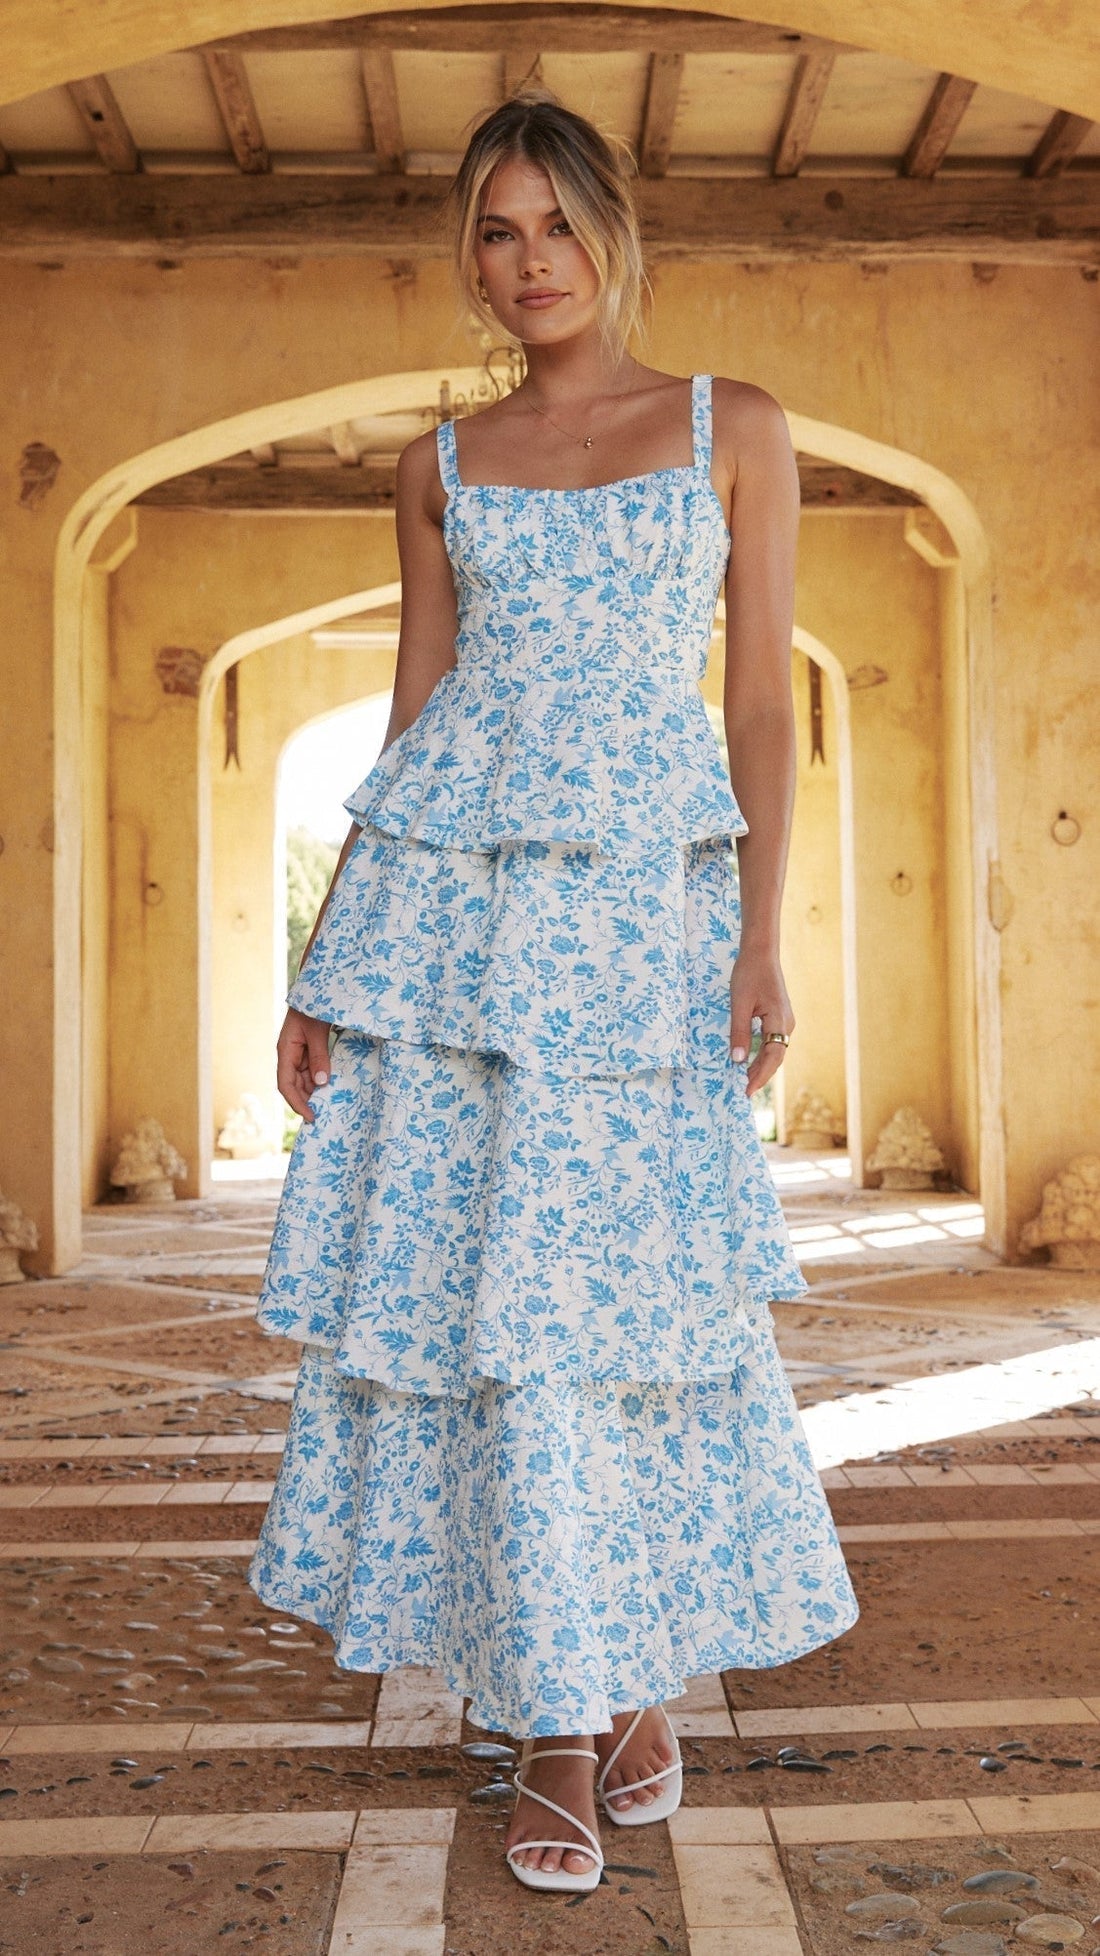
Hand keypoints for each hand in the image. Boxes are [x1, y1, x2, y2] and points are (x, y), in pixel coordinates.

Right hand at [277, 1008, 332, 1120]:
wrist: (316, 990)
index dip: (297, 1103)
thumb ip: (319, 1056)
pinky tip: (331, 1088)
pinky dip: (320, 1081)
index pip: (286, 1084)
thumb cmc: (313, 1008)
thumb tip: (321, 1082)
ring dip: (314, 1092)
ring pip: (303, 1081)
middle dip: (306, 1101)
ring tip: (329, 1105)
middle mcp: (289, 1056)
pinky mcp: (308, 1051)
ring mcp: (298, 1054)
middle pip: (294, 1086)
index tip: (311, 1116)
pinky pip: (312, 1071)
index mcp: (285, 1051)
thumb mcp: (317, 1032)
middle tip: (324, 1116)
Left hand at [729, 947, 793, 1096]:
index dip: (759, 1077)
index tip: (746, 1091)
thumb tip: (738, 1060)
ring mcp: (785, 1021)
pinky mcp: (780, 1017)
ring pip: (775, 1051)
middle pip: (775, 1058)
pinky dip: (762, 1055)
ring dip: (761, 1066)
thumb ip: (739, 1032)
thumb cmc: (749, 974)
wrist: (761, 952)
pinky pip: (773, 1042)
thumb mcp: (739, 1004)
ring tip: (745, 1081)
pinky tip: (750, 1060)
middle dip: (760, 1076)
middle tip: (743, 1092)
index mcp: (780, 1022)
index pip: (771, 1058)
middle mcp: (787, 1024)